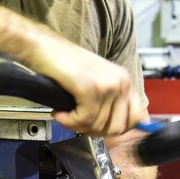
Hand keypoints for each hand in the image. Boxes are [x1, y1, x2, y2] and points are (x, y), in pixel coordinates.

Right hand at [27, 40, 142, 136]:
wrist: (43, 47)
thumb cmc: (64, 63)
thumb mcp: (95, 81)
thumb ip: (110, 102)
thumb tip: (117, 128)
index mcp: (124, 80)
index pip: (137, 118)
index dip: (117, 129)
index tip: (99, 128)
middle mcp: (120, 81)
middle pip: (117, 128)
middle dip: (94, 131)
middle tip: (78, 123)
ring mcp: (106, 84)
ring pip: (98, 126)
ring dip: (76, 125)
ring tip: (65, 114)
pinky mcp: (89, 88)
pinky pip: (83, 120)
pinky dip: (68, 121)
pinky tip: (60, 113)